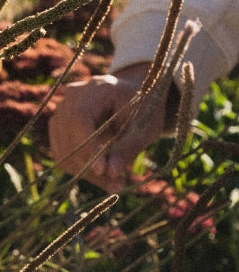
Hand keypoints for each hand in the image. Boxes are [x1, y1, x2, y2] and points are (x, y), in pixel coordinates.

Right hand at [47, 63, 165, 190]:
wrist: (133, 96)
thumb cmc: (144, 108)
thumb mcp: (147, 127)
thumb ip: (130, 147)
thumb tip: (111, 173)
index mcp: (98, 88)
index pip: (80, 117)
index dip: (88, 146)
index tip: (103, 170)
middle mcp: (72, 96)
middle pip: (69, 136)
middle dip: (90, 165)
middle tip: (118, 183)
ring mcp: (61, 110)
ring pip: (63, 150)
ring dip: (86, 171)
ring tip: (114, 181)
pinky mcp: (58, 126)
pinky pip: (62, 154)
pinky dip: (80, 169)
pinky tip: (103, 175)